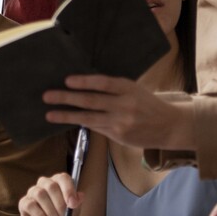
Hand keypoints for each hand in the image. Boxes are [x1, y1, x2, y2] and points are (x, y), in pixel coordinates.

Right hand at [18, 173, 81, 215]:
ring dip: (51, 212)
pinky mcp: (24, 203)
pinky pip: (30, 205)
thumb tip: (80, 195)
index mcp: (58, 182)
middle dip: (60, 205)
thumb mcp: (73, 213)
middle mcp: (44, 183)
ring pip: (40, 195)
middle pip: (51, 186)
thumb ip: (77, 204)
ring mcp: (32, 192)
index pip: (63, 178)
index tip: (73, 204)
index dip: (69, 190)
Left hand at [43, 74, 192, 149]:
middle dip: (66, 98)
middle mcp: (124, 104)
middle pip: (90, 100)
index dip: (84, 81)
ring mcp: (121, 121)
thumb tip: (84, 84)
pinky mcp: (118, 135)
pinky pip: (95, 127)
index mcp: (128, 87)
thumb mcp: (134, 89)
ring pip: (88, 118)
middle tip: (47, 96)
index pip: (102, 82)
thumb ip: (114, 88)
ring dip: (66, 115)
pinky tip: (67, 120)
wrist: (168, 125)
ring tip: (49, 114)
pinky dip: (80, 123)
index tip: (66, 80)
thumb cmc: (147, 103)